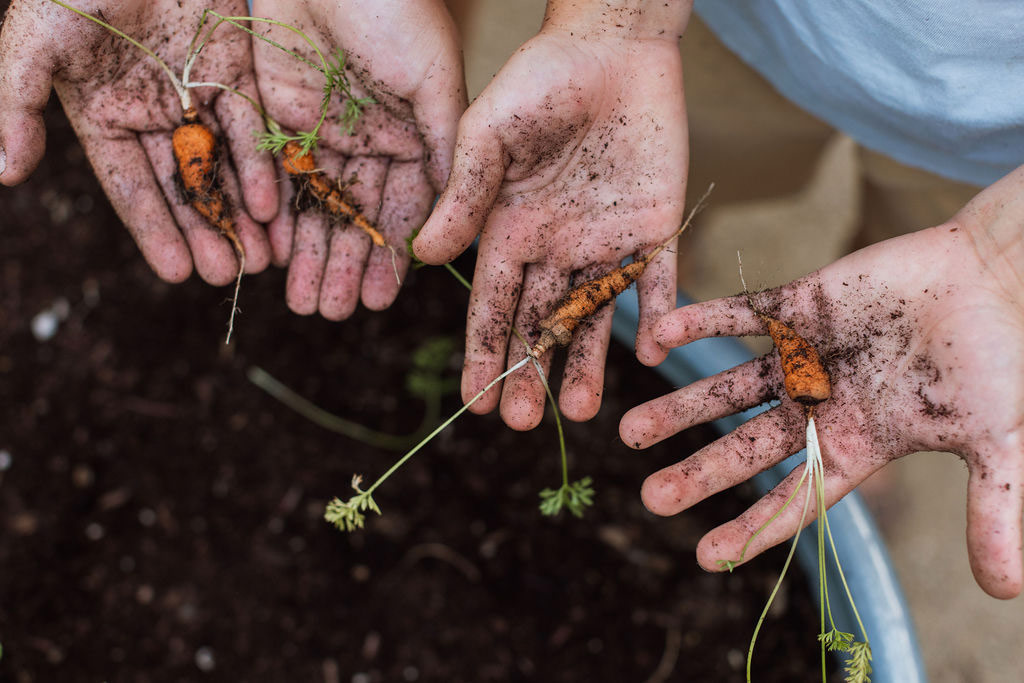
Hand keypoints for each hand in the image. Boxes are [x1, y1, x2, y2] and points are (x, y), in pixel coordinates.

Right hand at [0, 0, 276, 283]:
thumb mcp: (34, 41)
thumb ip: (15, 104)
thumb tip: (5, 174)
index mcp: (103, 113)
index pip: (132, 185)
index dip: (154, 230)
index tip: (177, 273)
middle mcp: (153, 112)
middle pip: (185, 184)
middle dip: (206, 231)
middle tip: (228, 275)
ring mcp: (197, 92)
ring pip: (223, 164)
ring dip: (241, 212)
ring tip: (260, 257)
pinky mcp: (235, 69)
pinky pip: (251, 125)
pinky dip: (261, 165)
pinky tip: (272, 205)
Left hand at [251, 0, 464, 318]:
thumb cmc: (395, 7)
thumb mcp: (435, 79)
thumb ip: (446, 147)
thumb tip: (454, 214)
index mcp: (413, 136)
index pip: (403, 210)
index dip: (389, 257)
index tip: (378, 300)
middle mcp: (369, 141)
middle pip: (354, 216)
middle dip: (343, 266)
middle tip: (332, 313)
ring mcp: (321, 129)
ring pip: (313, 205)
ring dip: (307, 253)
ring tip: (303, 302)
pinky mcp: (275, 113)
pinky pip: (271, 175)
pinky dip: (271, 215)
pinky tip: (270, 253)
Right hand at [413, 0, 690, 429]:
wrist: (611, 44)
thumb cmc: (538, 79)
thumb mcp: (490, 133)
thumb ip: (465, 194)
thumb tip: (422, 255)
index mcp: (508, 229)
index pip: (491, 305)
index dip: (482, 352)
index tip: (474, 401)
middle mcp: (554, 247)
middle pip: (537, 323)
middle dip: (527, 373)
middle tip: (520, 422)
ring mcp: (605, 242)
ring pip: (592, 318)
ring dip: (586, 364)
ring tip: (581, 412)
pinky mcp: (655, 229)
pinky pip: (655, 282)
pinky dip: (656, 316)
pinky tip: (649, 352)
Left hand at [620, 166, 1023, 597]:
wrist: (994, 275)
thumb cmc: (998, 358)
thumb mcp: (997, 439)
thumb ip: (994, 508)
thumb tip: (1005, 595)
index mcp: (859, 443)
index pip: (796, 497)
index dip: (753, 527)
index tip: (704, 555)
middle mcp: (821, 405)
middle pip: (748, 448)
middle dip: (700, 472)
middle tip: (650, 498)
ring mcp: (805, 356)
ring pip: (730, 388)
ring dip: (682, 406)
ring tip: (631, 430)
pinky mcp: (800, 305)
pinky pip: (740, 315)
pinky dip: (701, 323)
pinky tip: (658, 338)